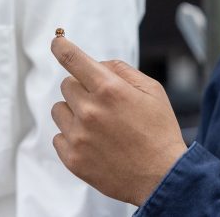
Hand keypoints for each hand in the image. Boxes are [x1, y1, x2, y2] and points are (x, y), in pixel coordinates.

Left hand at [51, 36, 187, 205]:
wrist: (162, 178)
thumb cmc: (159, 131)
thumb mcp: (152, 90)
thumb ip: (120, 70)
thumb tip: (95, 65)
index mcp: (109, 89)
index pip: (72, 59)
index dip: (61, 46)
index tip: (56, 42)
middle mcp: (90, 111)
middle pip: (67, 85)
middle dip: (82, 89)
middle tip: (104, 105)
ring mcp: (79, 136)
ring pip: (59, 109)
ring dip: (74, 113)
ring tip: (99, 126)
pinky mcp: (72, 159)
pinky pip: (58, 136)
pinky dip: (72, 137)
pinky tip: (94, 144)